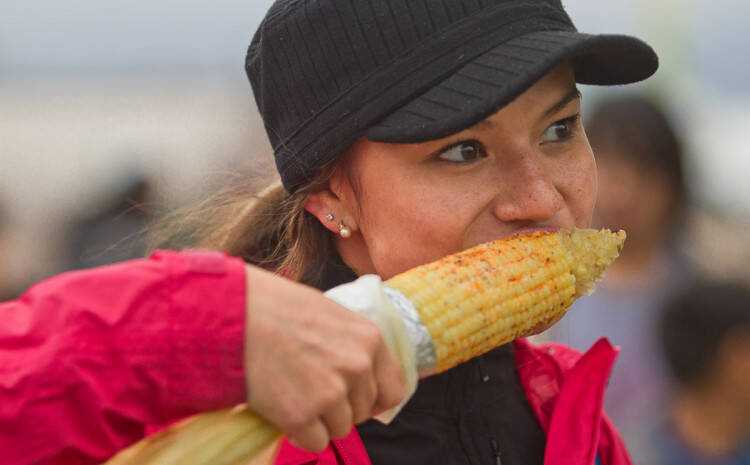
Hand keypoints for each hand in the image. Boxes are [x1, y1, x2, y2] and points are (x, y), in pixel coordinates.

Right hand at [243, 265, 406, 451]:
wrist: (233, 314)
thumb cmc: (274, 306)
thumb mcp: (327, 313)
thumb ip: (350, 343)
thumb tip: (359, 372)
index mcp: (369, 339)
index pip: (393, 389)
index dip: (375, 400)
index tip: (357, 402)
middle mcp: (357, 366)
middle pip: (363, 411)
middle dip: (340, 408)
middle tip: (311, 392)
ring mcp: (331, 392)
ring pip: (339, 429)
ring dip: (319, 421)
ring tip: (293, 395)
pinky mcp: (302, 415)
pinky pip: (315, 442)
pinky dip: (300, 434)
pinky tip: (283, 412)